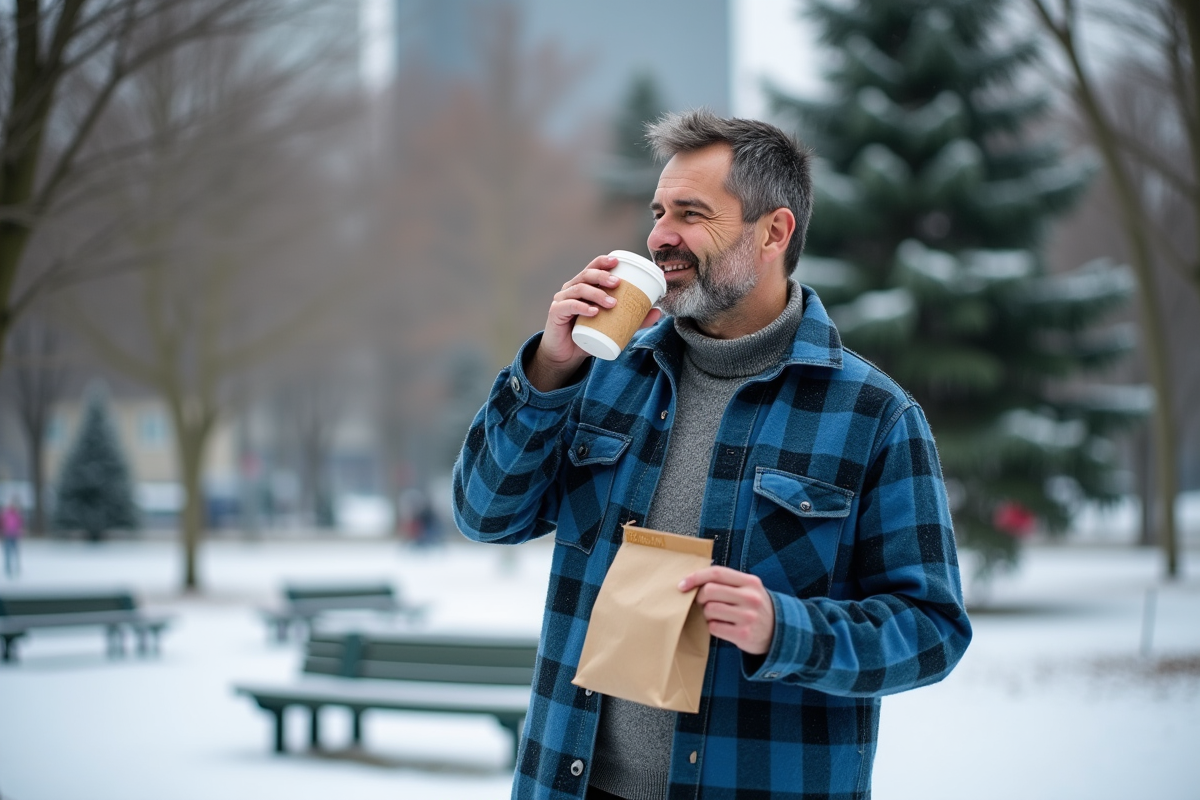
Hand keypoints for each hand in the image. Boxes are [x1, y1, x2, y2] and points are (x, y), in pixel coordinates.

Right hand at [527, 255, 661, 391]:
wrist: (566, 355)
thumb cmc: (588, 335)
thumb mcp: (612, 326)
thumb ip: (633, 320)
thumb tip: (657, 312)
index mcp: (584, 286)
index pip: (592, 268)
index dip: (603, 262)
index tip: (617, 262)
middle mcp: (571, 289)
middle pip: (586, 275)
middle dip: (603, 276)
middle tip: (618, 283)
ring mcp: (562, 300)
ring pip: (579, 289)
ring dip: (597, 293)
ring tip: (612, 303)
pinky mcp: (555, 313)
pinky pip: (569, 306)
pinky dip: (582, 307)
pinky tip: (593, 312)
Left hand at [679, 566, 774, 654]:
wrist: (778, 633)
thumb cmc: (754, 608)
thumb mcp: (749, 589)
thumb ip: (727, 582)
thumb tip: (694, 580)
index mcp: (750, 582)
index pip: (717, 573)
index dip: (696, 577)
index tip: (682, 585)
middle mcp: (751, 597)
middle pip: (709, 591)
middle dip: (699, 598)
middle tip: (702, 604)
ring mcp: (748, 616)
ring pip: (710, 610)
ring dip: (706, 614)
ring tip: (716, 616)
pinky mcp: (743, 634)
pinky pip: (714, 627)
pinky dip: (713, 627)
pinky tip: (723, 627)